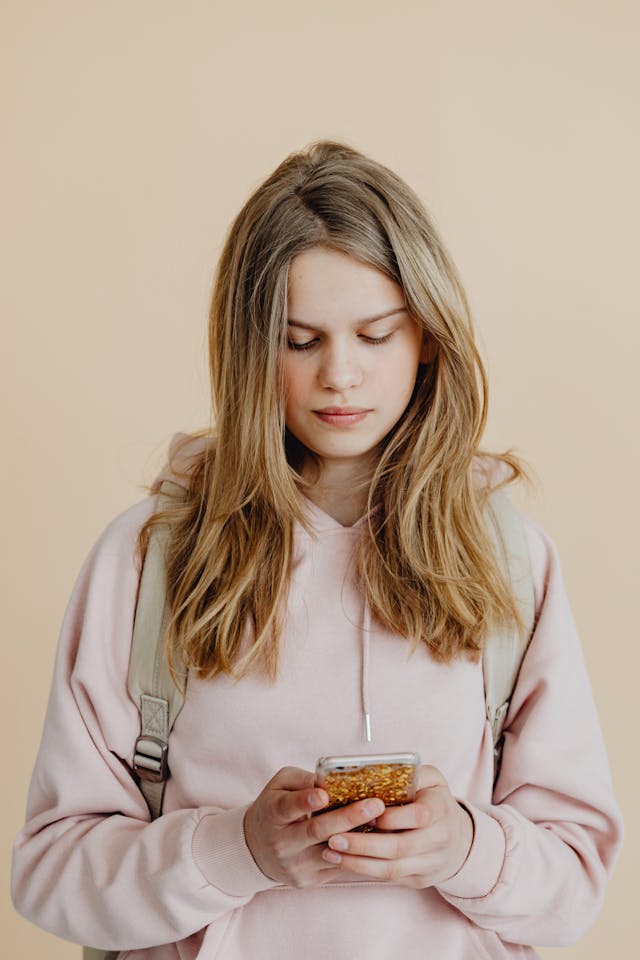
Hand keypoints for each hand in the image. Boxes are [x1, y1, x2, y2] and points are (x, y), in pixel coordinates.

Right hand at [243, 766, 385, 887]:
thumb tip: (331, 781)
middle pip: (316, 831)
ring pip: (331, 853)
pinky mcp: (308, 880)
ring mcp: (295, 865)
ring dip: (359, 839)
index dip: (305, 801)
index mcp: (273, 814)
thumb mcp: (280, 786)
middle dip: (348, 817)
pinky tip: (375, 840)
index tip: (324, 794)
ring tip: (383, 824)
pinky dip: (356, 853)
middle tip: (375, 805)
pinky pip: (337, 866)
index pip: (288, 807)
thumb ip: (303, 780)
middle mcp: (282, 843)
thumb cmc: (274, 808)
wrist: (256, 849)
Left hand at [320, 765, 473, 887]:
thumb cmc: (435, 801)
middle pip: (399, 847)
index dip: (391, 817)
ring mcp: (430, 863)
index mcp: (440, 810)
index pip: (418, 816)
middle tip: (333, 838)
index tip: (363, 812)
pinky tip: (342, 862)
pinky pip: (390, 878)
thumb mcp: (432, 779)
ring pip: (392, 869)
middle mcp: (438, 840)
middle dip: (363, 845)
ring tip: (330, 853)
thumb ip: (412, 772)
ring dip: (358, 863)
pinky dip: (364, 871)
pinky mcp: (419, 879)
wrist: (458, 839)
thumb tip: (381, 769)